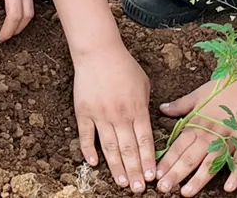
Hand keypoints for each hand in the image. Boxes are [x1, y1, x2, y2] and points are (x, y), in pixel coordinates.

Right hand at [74, 45, 156, 193]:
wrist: (98, 52)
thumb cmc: (124, 66)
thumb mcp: (144, 85)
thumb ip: (146, 107)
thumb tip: (147, 125)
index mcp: (137, 109)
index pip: (145, 141)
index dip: (149, 161)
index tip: (152, 177)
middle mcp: (120, 115)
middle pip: (129, 149)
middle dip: (135, 171)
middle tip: (138, 189)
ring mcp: (100, 115)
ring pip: (110, 148)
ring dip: (116, 168)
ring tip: (122, 183)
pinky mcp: (84, 112)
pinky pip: (87, 136)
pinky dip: (89, 151)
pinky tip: (94, 164)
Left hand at [156, 76, 236, 194]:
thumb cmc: (224, 87)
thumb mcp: (198, 95)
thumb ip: (180, 106)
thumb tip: (162, 109)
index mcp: (197, 123)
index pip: (178, 146)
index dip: (166, 161)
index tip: (155, 174)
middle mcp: (210, 133)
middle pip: (190, 158)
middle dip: (175, 174)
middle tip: (163, 188)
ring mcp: (229, 139)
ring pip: (211, 163)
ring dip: (198, 180)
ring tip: (185, 193)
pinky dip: (235, 175)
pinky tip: (228, 188)